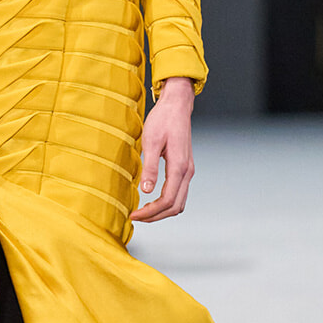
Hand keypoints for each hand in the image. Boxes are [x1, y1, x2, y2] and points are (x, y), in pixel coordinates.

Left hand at [131, 77, 195, 222]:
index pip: (167, 200)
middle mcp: (187, 172)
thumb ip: (150, 167)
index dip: (150, 212)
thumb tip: (146, 190)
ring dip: (162, 212)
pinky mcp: (185, 168)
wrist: (177, 105)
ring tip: (143, 212)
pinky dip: (167, 203)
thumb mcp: (151, 142)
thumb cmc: (163, 119)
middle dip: (155, 216)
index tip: (134, 214)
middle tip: (136, 217)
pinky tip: (153, 200)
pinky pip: (179, 193)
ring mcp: (188, 170)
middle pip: (175, 206)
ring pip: (179, 202)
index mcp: (179, 167)